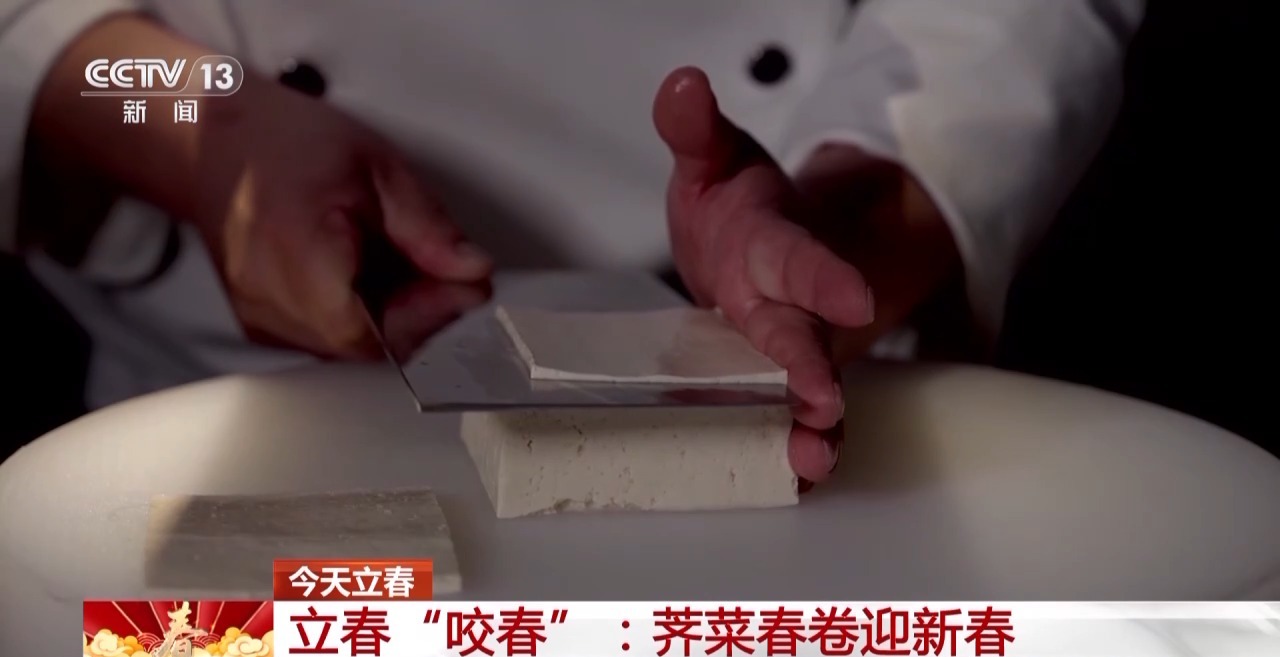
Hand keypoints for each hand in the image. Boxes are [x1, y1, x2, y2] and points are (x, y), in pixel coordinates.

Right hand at [186, 78, 492, 357]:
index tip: (467, 289)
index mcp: (297, 255)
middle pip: (365, 345)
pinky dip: (360, 315)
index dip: (428, 317)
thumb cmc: (286, 144)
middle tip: (449, 277)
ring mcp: (260, 319)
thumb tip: (471, 270)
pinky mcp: (262, 325)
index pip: (374, 331)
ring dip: (391, 318)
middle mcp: (268, 300)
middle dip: (418, 316)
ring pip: (349, 348)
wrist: (214, 141)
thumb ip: (427, 227)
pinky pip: (327, 339)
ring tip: (403, 266)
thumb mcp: (377, 168)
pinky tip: (370, 277)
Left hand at [653, 67, 874, 482]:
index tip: (852, 296)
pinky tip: (793, 483)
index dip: (826, 279)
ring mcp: (784, 350)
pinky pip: (784, 421)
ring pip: (803, 393)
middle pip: (802, 341)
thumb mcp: (712, 160)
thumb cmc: (736, 211)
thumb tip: (682, 86)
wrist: (760, 248)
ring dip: (810, 430)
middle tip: (825, 407)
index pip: (799, 260)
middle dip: (813, 373)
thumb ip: (695, 128)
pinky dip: (789, 452)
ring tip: (811, 464)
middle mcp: (786, 306)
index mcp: (770, 249)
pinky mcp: (772, 383)